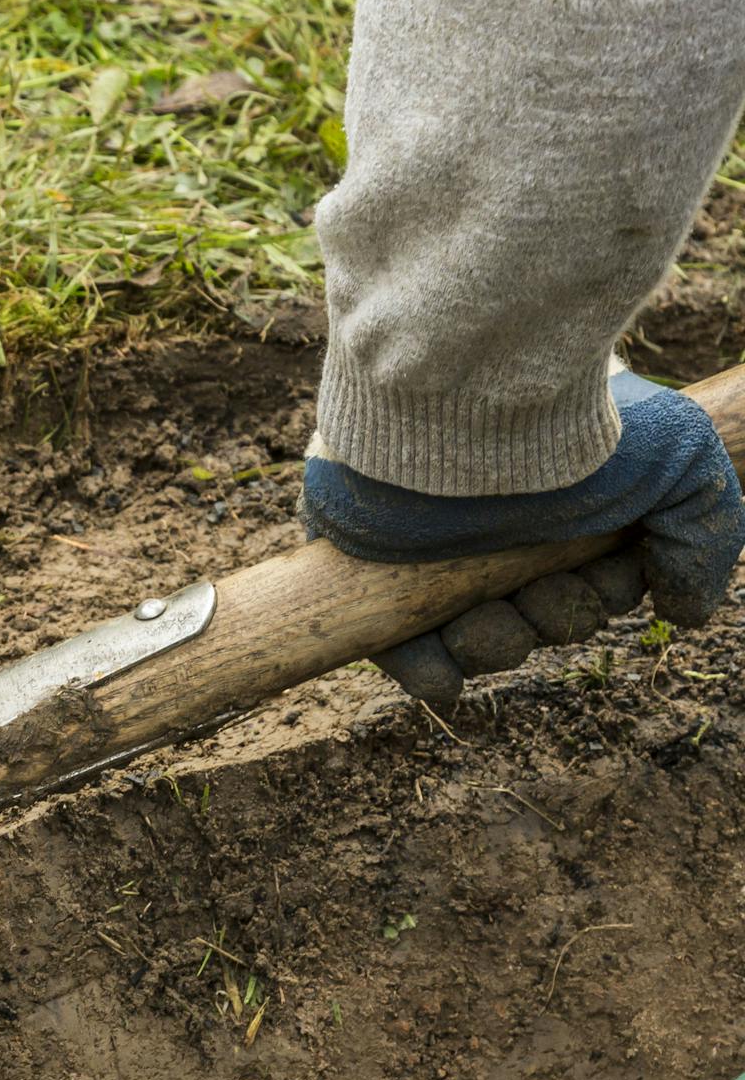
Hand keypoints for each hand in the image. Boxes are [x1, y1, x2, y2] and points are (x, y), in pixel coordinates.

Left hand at [302, 372, 744, 710]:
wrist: (459, 408)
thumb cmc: (573, 426)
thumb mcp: (680, 461)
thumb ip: (704, 531)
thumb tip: (689, 611)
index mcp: (570, 504)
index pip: (597, 582)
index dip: (609, 590)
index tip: (611, 567)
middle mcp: (505, 530)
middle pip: (544, 619)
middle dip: (558, 618)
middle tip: (543, 590)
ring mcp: (438, 555)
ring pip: (481, 643)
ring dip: (498, 645)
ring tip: (488, 612)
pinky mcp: (375, 579)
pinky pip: (406, 656)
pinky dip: (431, 671)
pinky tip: (444, 662)